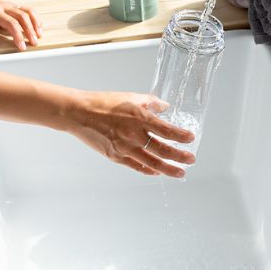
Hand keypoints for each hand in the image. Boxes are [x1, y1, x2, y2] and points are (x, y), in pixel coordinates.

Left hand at [0, 0, 41, 50]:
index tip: (21, 46)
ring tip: (39, 35)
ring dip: (35, 22)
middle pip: (22, 16)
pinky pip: (26, 9)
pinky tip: (38, 25)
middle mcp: (2, 6)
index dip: (17, 35)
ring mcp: (8, 5)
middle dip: (30, 30)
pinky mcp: (10, 6)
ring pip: (26, 11)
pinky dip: (34, 16)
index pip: (10, 23)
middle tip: (33, 43)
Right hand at [64, 92, 196, 177]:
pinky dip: (148, 170)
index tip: (191, 139)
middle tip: (191, 159)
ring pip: (152, 163)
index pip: (166, 130)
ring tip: (180, 173)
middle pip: (162, 150)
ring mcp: (125, 148)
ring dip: (168, 169)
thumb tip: (164, 106)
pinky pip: (136, 166)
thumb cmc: (102, 103)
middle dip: (179, 156)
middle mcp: (134, 135)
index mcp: (139, 118)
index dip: (181, 136)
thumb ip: (150, 102)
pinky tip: (157, 172)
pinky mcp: (116, 156)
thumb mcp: (130, 97)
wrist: (79, 114)